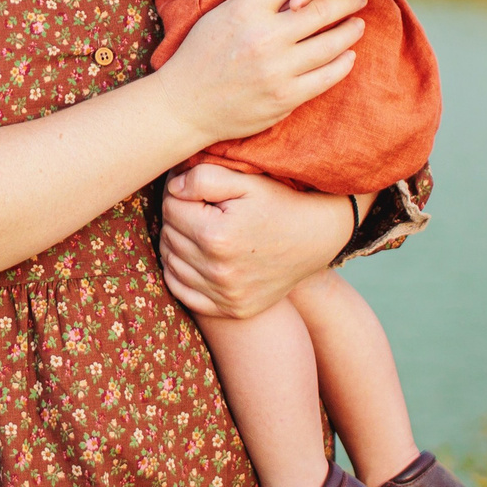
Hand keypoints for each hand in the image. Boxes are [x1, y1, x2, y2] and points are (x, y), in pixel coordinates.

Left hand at [158, 163, 350, 317]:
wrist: (318, 237)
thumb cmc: (279, 202)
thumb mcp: (245, 180)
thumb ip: (202, 178)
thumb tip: (171, 189)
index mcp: (217, 236)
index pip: (170, 207)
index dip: (177, 192)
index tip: (194, 189)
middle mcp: (218, 270)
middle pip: (169, 234)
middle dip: (177, 216)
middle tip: (197, 206)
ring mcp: (225, 295)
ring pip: (171, 262)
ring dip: (177, 242)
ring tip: (198, 227)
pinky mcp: (231, 309)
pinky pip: (182, 292)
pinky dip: (179, 273)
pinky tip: (193, 256)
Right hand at [161, 0, 366, 151]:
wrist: (185, 104)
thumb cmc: (201, 54)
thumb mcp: (221, 15)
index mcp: (245, 10)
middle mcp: (264, 37)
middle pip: (321, 8)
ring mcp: (278, 69)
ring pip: (332, 43)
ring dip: (351, 29)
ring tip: (357, 23)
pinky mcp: (286, 97)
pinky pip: (328, 76)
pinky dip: (343, 62)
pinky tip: (347, 55)